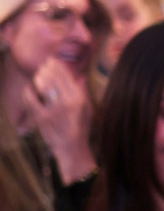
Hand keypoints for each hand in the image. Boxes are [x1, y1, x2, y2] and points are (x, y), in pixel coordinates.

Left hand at [24, 58, 95, 183]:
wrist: (71, 149)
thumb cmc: (80, 129)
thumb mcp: (88, 110)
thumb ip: (83, 92)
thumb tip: (80, 76)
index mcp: (80, 99)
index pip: (66, 74)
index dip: (57, 65)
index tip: (52, 61)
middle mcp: (68, 102)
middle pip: (53, 76)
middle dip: (46, 68)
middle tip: (43, 66)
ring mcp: (53, 110)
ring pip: (42, 83)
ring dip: (38, 77)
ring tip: (38, 76)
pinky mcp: (41, 117)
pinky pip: (30, 97)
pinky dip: (28, 90)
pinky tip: (30, 89)